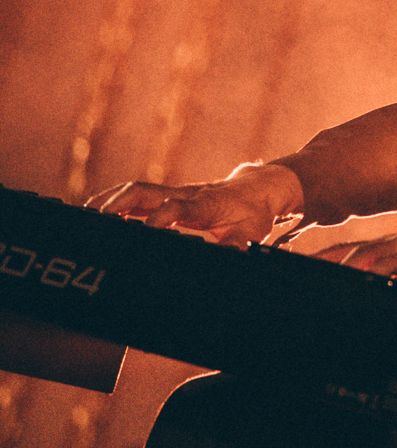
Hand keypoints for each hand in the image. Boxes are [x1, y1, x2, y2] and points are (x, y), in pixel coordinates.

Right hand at [86, 163, 303, 247]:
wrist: (259, 189)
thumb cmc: (253, 212)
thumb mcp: (252, 231)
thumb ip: (239, 245)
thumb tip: (229, 258)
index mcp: (205, 203)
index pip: (179, 206)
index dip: (164, 215)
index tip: (149, 227)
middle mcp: (185, 194)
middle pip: (147, 192)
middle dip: (120, 203)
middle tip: (96, 219)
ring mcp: (174, 193)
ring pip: (137, 191)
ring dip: (111, 201)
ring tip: (86, 216)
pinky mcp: (168, 195)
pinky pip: (138, 195)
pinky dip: (116, 202)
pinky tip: (98, 214)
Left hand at [313, 228, 396, 294]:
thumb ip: (387, 267)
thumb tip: (358, 280)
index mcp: (390, 243)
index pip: (349, 247)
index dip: (323, 258)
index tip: (299, 268)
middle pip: (358, 254)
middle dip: (334, 267)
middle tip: (311, 282)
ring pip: (379, 262)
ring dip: (356, 274)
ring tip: (337, 288)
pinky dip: (393, 284)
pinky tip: (383, 293)